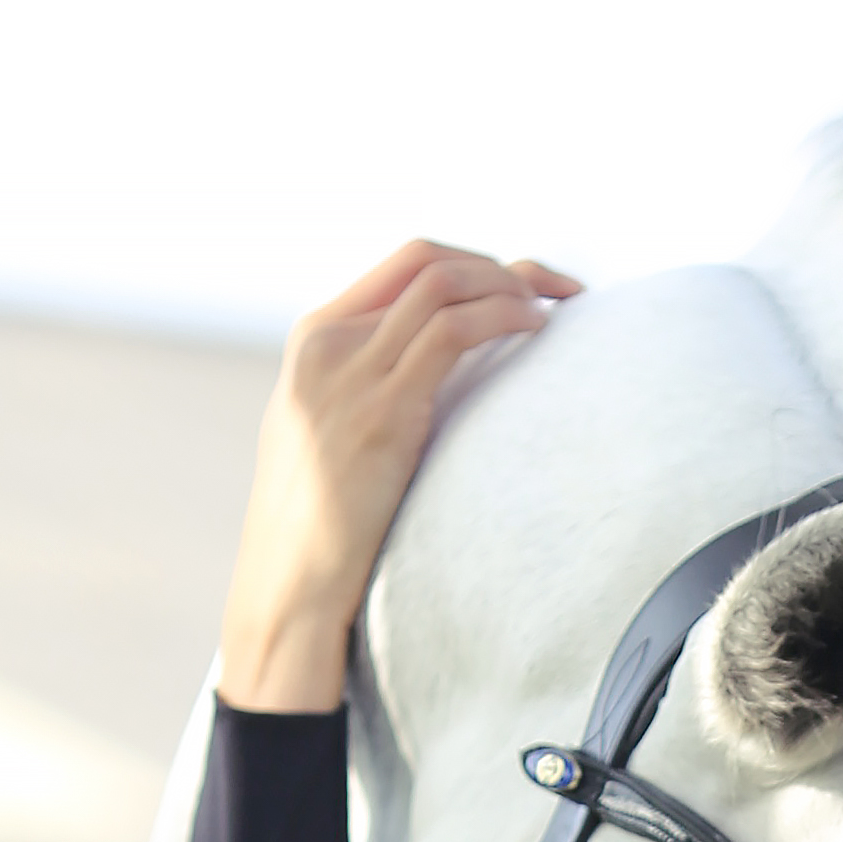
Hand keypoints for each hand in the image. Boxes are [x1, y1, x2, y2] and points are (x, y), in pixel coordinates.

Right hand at [217, 241, 580, 711]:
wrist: (289, 580)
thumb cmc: (315, 523)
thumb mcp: (324, 431)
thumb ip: (364, 387)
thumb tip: (427, 376)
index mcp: (315, 338)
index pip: (404, 263)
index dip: (474, 261)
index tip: (523, 283)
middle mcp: (329, 342)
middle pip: (429, 261)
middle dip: (501, 265)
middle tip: (554, 291)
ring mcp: (353, 372)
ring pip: (443, 286)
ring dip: (510, 286)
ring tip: (553, 311)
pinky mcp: (385, 410)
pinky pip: (452, 333)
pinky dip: (501, 317)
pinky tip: (536, 330)